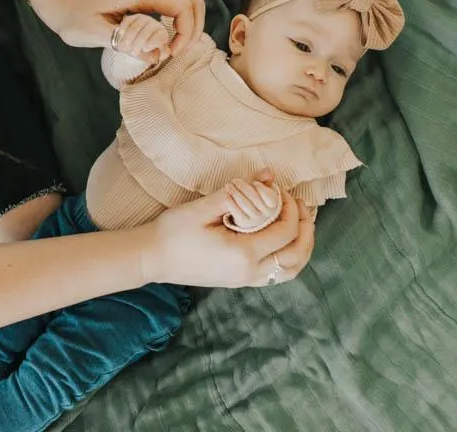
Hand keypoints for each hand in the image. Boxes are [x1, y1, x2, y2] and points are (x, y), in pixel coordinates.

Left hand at [31, 0, 204, 55]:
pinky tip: (169, 34)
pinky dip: (182, 14)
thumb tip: (155, 55)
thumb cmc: (74, 17)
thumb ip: (125, 43)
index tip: (170, 51)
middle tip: (179, 49)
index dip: (185, 31)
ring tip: (178, 42)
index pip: (181, 4)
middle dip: (194, 24)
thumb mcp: (94, 33)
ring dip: (191, 18)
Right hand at [111, 14, 170, 63]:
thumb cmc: (147, 52)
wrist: (134, 47)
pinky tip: (121, 37)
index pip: (160, 35)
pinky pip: (127, 21)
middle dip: (139, 42)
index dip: (153, 42)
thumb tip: (165, 53)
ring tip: (125, 48)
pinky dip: (123, 30)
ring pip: (136, 27)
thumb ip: (161, 54)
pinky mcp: (132, 18)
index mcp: (162, 33)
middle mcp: (153, 24)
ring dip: (129, 38)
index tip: (146, 49)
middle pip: (147, 31)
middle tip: (133, 52)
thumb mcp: (156, 55)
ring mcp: (143, 19)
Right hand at [142, 178, 314, 288]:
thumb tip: (268, 175)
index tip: (280, 189)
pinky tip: (282, 239)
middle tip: (301, 205)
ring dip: (301, 246)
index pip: (284, 232)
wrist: (151, 257)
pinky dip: (288, 257)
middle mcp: (249, 273)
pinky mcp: (238, 281)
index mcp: (243, 255)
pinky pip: (276, 274)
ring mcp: (244, 280)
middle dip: (305, 228)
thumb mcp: (204, 207)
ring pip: (290, 270)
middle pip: (296, 255)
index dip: (290, 208)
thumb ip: (239, 192)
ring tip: (300, 223)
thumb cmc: (173, 231)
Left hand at [222, 175, 280, 231]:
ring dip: (235, 192)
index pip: (270, 197)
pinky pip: (237, 212)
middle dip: (244, 187)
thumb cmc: (242, 194)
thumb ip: (259, 178)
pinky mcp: (243, 224)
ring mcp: (255, 221)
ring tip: (228, 185)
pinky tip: (226, 195)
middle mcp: (266, 215)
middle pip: (255, 198)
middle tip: (235, 180)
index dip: (262, 188)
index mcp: (273, 204)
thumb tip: (269, 170)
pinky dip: (231, 202)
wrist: (221, 212)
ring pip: (245, 204)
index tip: (254, 182)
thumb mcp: (251, 185)